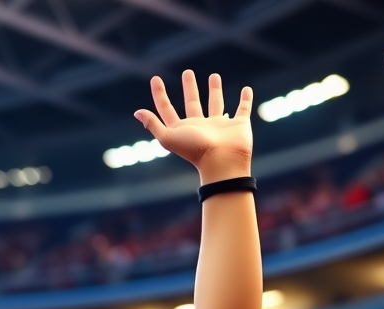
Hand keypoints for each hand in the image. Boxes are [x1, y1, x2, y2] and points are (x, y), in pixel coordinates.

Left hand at [134, 71, 252, 182]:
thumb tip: (137, 112)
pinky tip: (246, 90)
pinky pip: (243, 109)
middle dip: (189, 88)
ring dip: (215, 91)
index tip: (155, 78)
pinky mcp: (238, 124)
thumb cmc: (194, 150)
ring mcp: (220, 125)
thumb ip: (153, 125)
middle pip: (192, 104)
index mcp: (183, 129)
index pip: (167, 110)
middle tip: (187, 72)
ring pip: (216, 104)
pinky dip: (245, 100)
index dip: (160, 95)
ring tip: (214, 75)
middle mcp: (200, 126)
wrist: (222, 161)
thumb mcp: (168, 137)